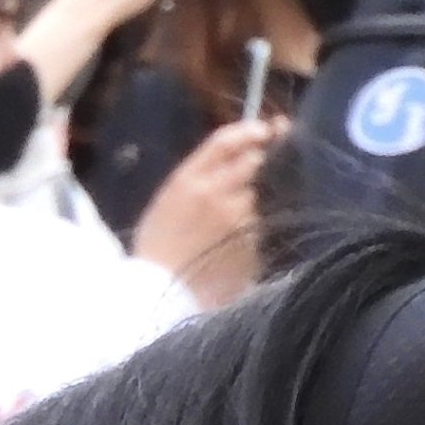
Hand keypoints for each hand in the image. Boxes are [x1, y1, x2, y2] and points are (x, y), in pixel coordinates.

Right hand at [130, 109, 276, 304]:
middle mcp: (216, 193)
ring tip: (226, 226)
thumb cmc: (158, 247)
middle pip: (252, 162)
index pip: (225, 142)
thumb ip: (199, 175)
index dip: (249, 131)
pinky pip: (257, 227)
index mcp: (188, 179)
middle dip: (259, 163)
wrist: (159, 294)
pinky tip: (230, 247)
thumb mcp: (167, 201)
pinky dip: (250, 231)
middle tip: (258, 170)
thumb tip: (240, 153)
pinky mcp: (250, 243)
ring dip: (250, 203)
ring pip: (256, 198)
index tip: (266, 129)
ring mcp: (237, 219)